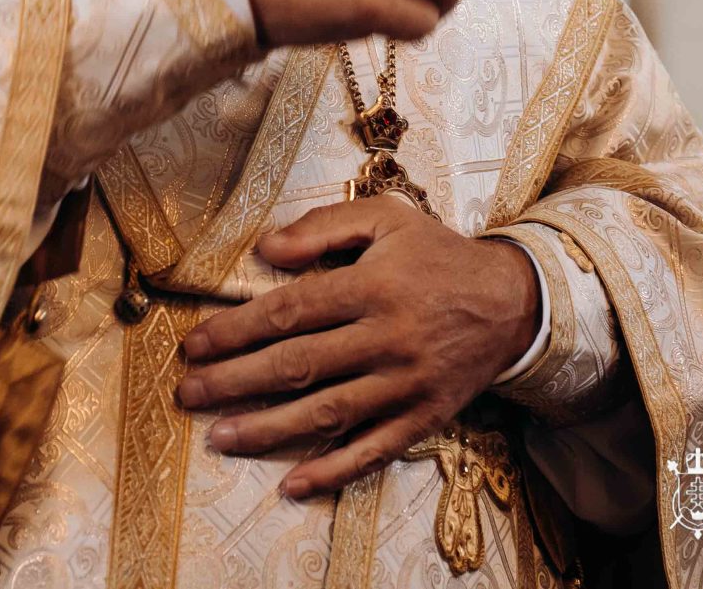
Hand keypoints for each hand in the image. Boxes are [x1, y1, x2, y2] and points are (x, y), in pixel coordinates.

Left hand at [176, 197, 539, 496]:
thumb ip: (325, 226)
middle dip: (236, 382)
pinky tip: (292, 484)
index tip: (196, 345)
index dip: (237, 330)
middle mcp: (387, 338)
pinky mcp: (424, 418)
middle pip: (299, 365)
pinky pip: (374, 451)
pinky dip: (333, 471)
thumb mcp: (387, 218)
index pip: (291, 311)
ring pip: (328, 413)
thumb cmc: (437, 255)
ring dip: (268, 430)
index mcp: (373, 286)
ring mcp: (406, 384)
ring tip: (219, 437)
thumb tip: (266, 248)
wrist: (513, 302)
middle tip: (189, 393)